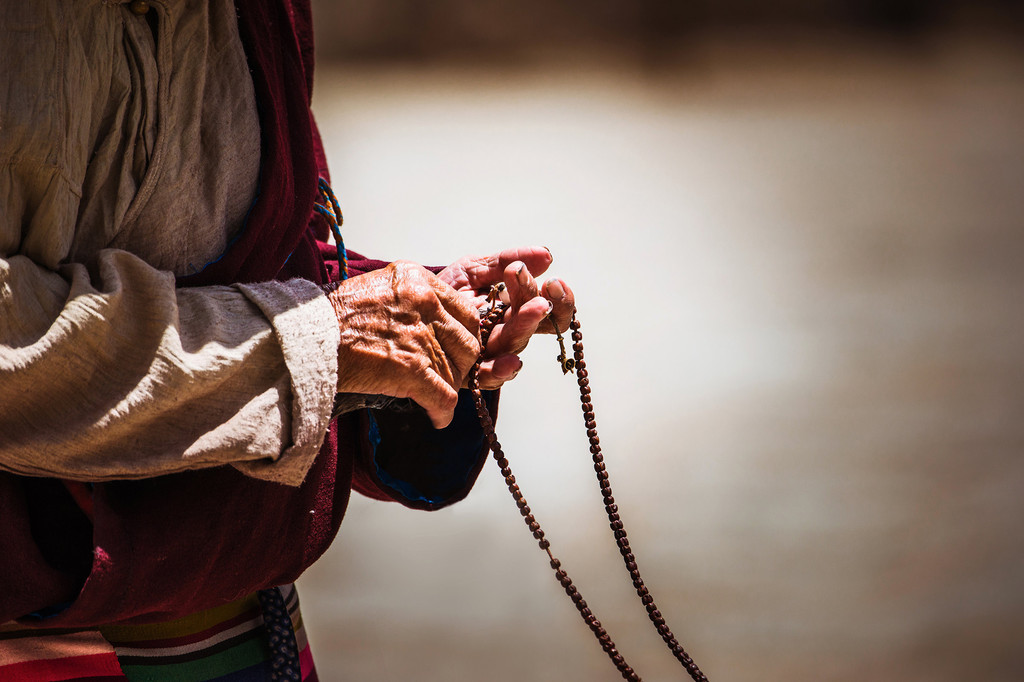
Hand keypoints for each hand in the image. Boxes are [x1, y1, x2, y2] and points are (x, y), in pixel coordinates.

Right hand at [325, 261, 480, 427]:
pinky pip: (445, 397)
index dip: (462, 335)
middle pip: (468, 342)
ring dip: (448, 388)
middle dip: (461, 363)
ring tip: (434, 396)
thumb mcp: (378, 287)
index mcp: (417, 280)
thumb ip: (410, 298)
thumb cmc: (333, 318)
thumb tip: (432, 321)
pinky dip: (443, 412)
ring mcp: (421, 337)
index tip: (454, 349)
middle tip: (448, 374)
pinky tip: (437, 418)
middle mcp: (424, 303)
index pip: (464, 310)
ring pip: (457, 372)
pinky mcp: (413, 369)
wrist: (307, 338)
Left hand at [439, 246, 574, 388]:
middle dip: (538, 308)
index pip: (548, 307)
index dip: (560, 299)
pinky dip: (502, 371)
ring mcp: (490, 353)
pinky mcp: (469, 372)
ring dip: (526, 328)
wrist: (407, 307)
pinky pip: (490, 376)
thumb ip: (505, 261)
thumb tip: (546, 254)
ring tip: (533, 310)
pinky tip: (511, 362)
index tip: (555, 282)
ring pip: (515, 346)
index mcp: (514, 308)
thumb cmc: (444, 290)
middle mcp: (507, 332)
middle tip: (542, 293)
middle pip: (533, 326)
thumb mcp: (474, 269)